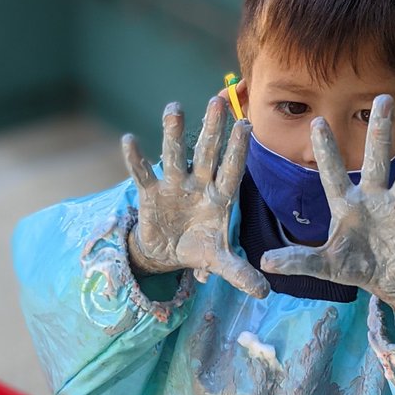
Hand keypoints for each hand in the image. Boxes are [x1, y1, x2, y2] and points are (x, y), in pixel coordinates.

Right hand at [121, 95, 268, 296]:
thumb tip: (265, 293)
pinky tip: (129, 141)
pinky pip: (142, 174)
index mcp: (220, 197)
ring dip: (173, 133)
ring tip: (174, 108)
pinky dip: (135, 159)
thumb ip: (240, 273)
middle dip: (211, 130)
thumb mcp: (219, 263)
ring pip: (174, 155)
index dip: (238, 150)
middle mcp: (198, 184)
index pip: (232, 169)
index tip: (246, 126)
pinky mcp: (150, 193)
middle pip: (206, 153)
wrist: (167, 254)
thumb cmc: (199, 249)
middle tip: (217, 102)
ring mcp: (174, 186)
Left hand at [260, 95, 394, 312]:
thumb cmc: (354, 265)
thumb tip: (264, 262)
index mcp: (346, 205)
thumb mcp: (323, 265)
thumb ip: (297, 260)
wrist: (388, 280)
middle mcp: (374, 197)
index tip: (316, 122)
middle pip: (375, 159)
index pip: (331, 174)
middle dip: (379, 130)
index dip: (326, 150)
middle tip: (383, 97)